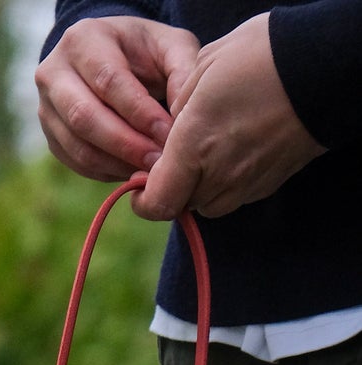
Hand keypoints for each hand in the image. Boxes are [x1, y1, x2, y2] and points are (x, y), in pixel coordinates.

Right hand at [36, 16, 200, 182]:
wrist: (110, 58)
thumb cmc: (144, 51)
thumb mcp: (170, 46)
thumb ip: (184, 72)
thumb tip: (181, 116)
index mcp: (83, 39)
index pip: (108, 81)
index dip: (139, 112)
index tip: (169, 133)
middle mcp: (54, 72)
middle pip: (85, 117)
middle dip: (125, 144)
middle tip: (158, 162)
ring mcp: (45, 107)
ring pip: (78, 146)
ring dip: (116, 163)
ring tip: (149, 170)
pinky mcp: (50, 136)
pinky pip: (76, 162)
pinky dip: (106, 172)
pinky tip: (132, 170)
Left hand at [134, 13, 324, 219]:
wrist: (325, 66)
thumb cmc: (261, 56)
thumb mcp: (204, 67)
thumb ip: (176, 107)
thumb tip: (169, 129)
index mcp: (193, 146)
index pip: (156, 203)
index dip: (143, 198)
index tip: (142, 180)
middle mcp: (219, 175)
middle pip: (182, 203)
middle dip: (174, 184)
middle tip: (180, 151)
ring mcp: (247, 184)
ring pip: (209, 204)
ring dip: (202, 185)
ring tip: (212, 145)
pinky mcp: (270, 183)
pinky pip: (237, 194)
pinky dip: (229, 180)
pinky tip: (238, 146)